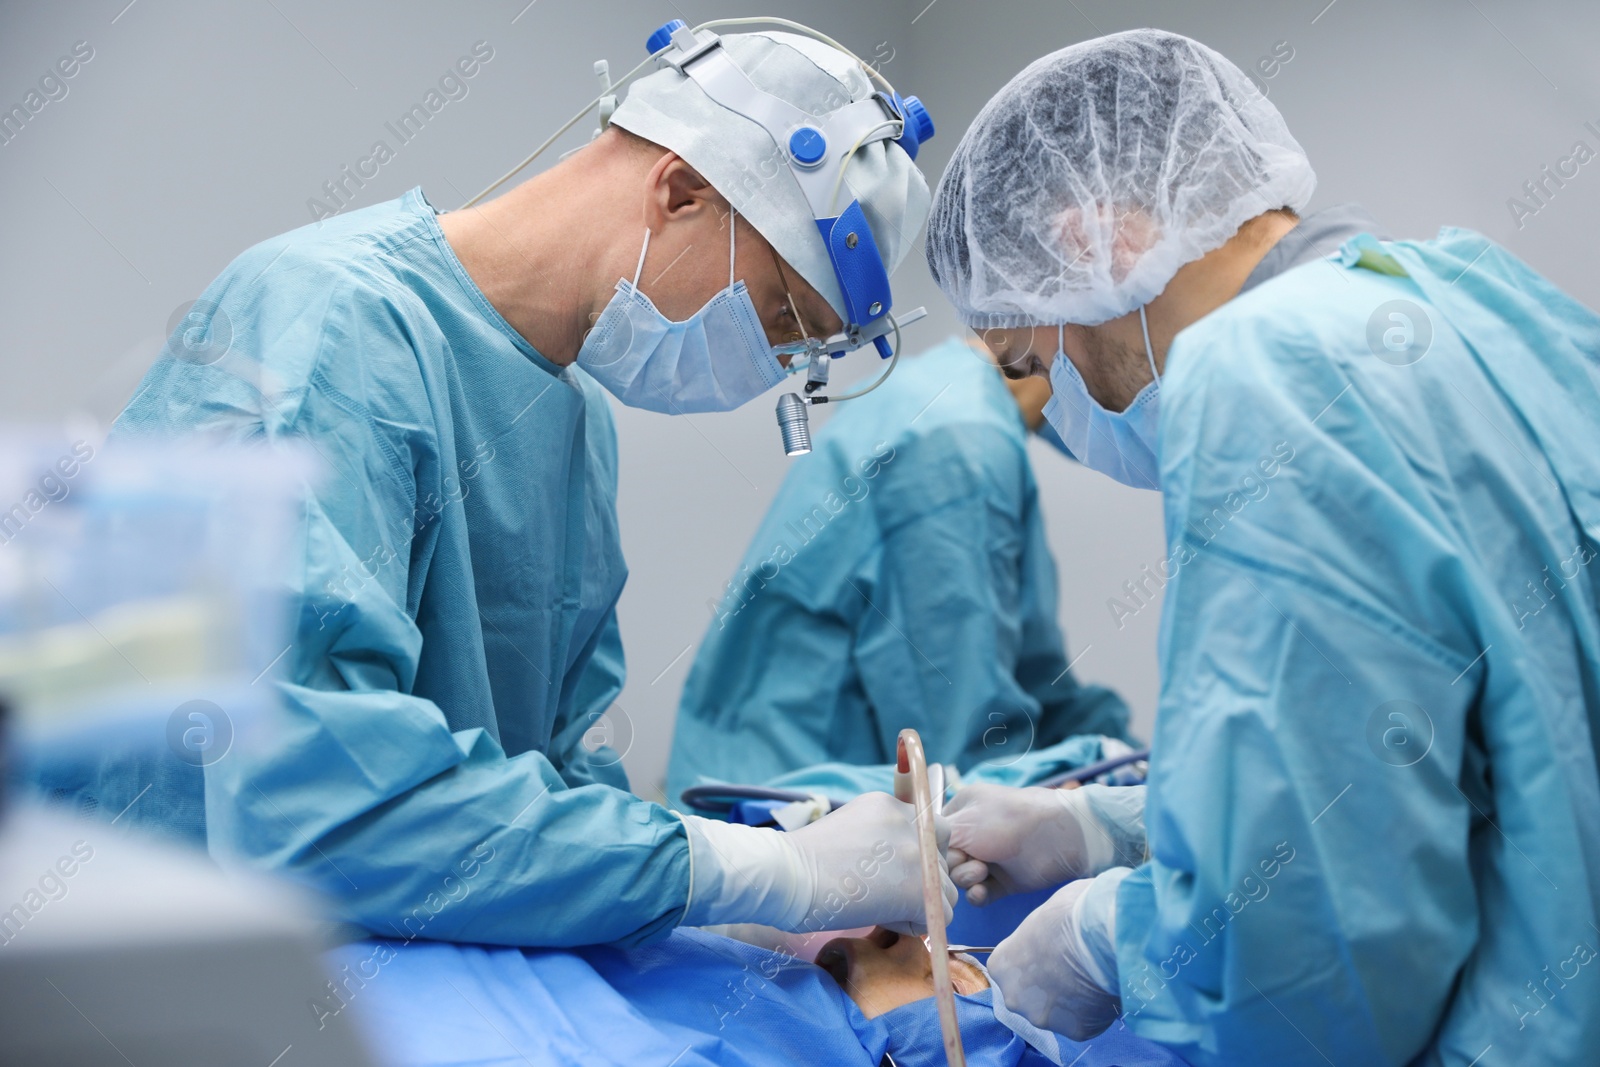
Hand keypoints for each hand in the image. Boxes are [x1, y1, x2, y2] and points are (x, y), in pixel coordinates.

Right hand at [680, 793, 954, 934]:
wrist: (788, 876)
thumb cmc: (804, 861)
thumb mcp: (851, 827)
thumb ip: (883, 834)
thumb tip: (903, 863)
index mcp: (891, 805)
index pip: (931, 829)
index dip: (917, 854)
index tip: (891, 871)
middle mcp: (910, 822)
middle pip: (943, 858)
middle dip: (924, 878)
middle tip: (887, 891)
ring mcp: (918, 853)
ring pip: (946, 890)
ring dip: (920, 904)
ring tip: (879, 906)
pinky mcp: (922, 888)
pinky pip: (940, 915)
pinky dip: (914, 924)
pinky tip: (881, 917)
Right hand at [945, 783, 1142, 904]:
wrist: (1057, 837)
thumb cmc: (1008, 820)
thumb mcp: (964, 823)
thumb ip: (934, 839)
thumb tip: (920, 855)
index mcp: (962, 810)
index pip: (932, 834)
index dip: (931, 849)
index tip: (935, 856)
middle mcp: (973, 833)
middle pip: (944, 860)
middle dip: (952, 866)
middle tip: (971, 862)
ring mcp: (988, 857)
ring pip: (960, 879)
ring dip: (966, 879)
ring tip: (982, 873)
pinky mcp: (1003, 881)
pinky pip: (978, 894)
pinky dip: (977, 895)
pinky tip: (982, 891)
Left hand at [988, 869, 1127, 1040]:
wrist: (1104, 937)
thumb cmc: (1071, 915)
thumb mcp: (1043, 915)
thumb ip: (1037, 935)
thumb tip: (1048, 935)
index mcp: (1001, 966)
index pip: (1009, 970)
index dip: (1032, 961)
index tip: (1050, 952)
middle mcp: (1014, 998)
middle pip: (1029, 997)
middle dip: (1047, 987)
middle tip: (1072, 968)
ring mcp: (1044, 1018)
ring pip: (1056, 1013)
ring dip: (1070, 1002)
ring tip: (1091, 978)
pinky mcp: (1075, 1032)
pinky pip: (1083, 1023)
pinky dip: (1093, 1011)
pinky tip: (1103, 990)